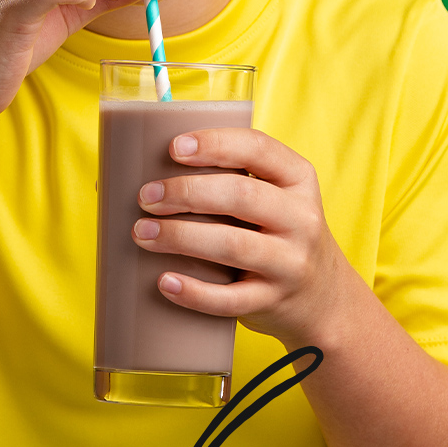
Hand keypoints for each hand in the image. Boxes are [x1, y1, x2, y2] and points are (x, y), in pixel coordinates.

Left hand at [130, 128, 343, 348]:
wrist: (323, 298)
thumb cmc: (274, 232)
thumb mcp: (272, 196)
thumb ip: (224, 178)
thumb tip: (124, 170)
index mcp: (297, 178)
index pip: (258, 149)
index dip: (214, 144)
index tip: (174, 148)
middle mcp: (301, 218)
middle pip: (240, 195)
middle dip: (186, 193)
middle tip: (146, 196)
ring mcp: (291, 263)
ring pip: (233, 245)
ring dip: (181, 237)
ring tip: (142, 233)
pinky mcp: (274, 302)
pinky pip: (230, 300)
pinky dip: (193, 291)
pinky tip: (164, 281)